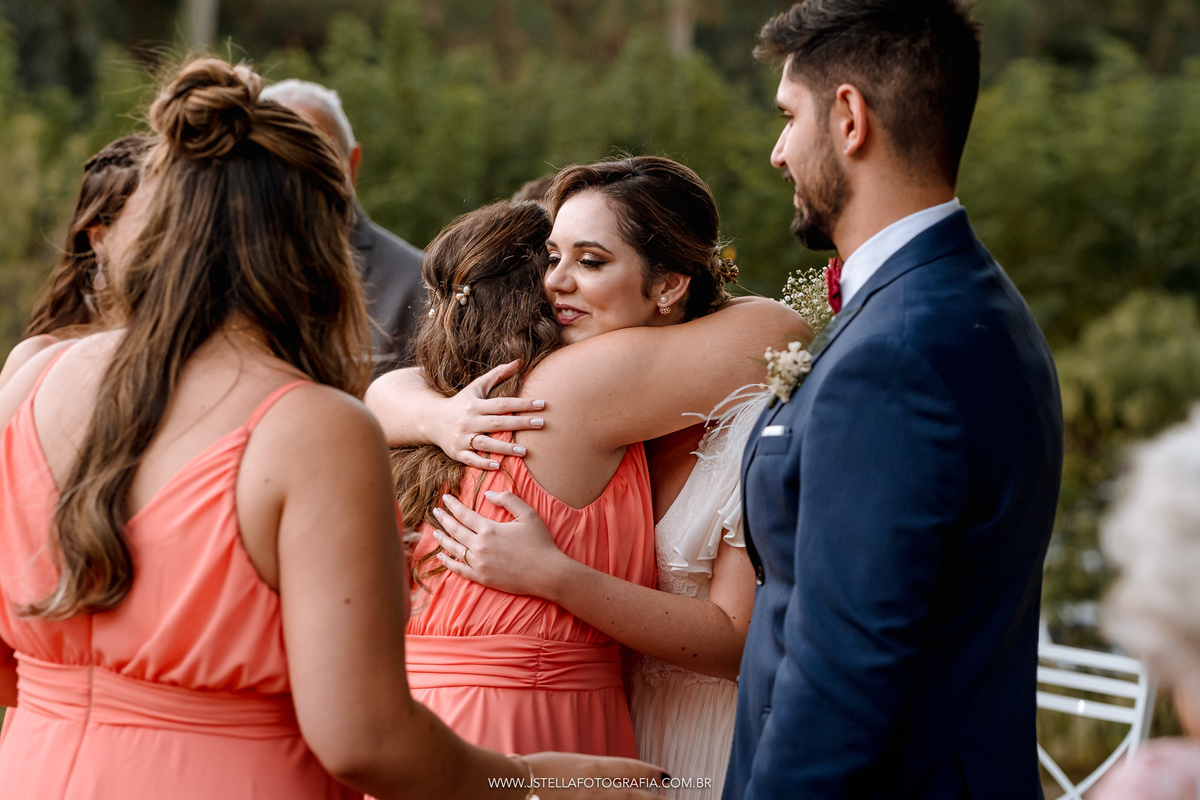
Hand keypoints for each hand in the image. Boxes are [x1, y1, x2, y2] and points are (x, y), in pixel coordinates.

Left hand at [432, 491, 569, 597]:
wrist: (546, 573)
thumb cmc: (540, 542)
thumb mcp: (528, 514)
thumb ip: (508, 500)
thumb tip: (488, 495)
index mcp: (489, 529)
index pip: (464, 514)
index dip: (452, 505)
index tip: (445, 498)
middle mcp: (479, 546)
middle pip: (455, 530)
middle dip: (443, 519)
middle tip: (435, 511)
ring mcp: (479, 563)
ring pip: (453, 549)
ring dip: (442, 539)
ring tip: (435, 532)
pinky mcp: (481, 577)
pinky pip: (459, 569)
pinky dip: (448, 562)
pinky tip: (442, 557)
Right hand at [437, 360, 545, 469]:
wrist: (431, 420)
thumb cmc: (461, 402)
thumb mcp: (476, 387)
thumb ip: (497, 374)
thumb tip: (519, 361)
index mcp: (475, 405)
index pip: (503, 403)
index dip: (522, 403)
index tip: (542, 404)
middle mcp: (469, 421)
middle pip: (498, 422)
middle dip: (520, 423)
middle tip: (541, 424)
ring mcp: (462, 438)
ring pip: (485, 443)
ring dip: (505, 448)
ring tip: (525, 451)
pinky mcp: (456, 452)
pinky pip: (471, 459)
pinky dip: (483, 463)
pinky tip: (498, 466)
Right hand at [522, 752, 666, 799]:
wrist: (515, 784)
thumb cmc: (537, 769)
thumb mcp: (570, 763)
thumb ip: (591, 771)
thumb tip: (607, 776)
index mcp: (594, 767)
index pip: (631, 769)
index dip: (651, 773)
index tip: (665, 776)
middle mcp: (596, 787)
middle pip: (634, 795)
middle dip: (654, 799)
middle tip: (668, 799)